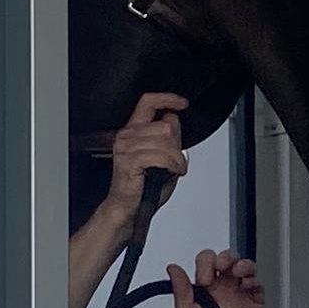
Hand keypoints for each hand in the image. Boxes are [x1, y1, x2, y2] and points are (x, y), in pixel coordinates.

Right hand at [95, 92, 188, 240]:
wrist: (128, 209)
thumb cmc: (143, 187)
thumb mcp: (161, 157)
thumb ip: (168, 138)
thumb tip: (175, 121)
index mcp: (132, 130)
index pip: (148, 102)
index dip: (167, 99)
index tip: (182, 103)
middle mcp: (126, 136)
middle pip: (165, 126)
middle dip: (178, 145)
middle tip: (177, 160)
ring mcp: (126, 148)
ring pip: (166, 141)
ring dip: (178, 158)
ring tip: (176, 168)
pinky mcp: (130, 161)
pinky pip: (162, 156)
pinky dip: (173, 165)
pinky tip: (173, 172)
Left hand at [170, 247, 263, 307]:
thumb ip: (180, 290)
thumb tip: (172, 269)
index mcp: (205, 288)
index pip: (206, 262)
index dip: (206, 264)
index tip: (204, 279)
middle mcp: (222, 287)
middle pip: (226, 259)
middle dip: (225, 258)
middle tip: (222, 267)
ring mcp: (239, 293)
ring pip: (244, 267)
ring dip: (242, 264)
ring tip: (237, 271)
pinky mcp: (254, 302)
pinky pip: (258, 284)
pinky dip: (254, 280)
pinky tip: (247, 285)